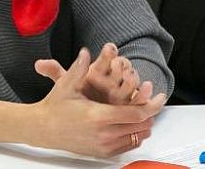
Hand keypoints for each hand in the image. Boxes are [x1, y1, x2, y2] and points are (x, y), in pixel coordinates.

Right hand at [30, 47, 165, 156]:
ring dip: (144, 124)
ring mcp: (103, 146)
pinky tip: (133, 124)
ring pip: (136, 137)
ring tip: (144, 110)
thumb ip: (79, 68)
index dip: (152, 105)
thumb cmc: (55, 106)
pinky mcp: (101, 153)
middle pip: (140, 126)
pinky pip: (127, 146)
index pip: (136, 113)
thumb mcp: (66, 85)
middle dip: (150, 112)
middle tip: (154, 100)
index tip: (160, 97)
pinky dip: (135, 136)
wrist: (44, 129)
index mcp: (98, 116)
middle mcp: (103, 134)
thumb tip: (86, 52)